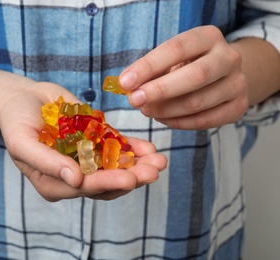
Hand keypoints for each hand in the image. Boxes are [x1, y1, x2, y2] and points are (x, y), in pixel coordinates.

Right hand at [0, 82, 166, 201]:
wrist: (23, 98)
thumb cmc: (16, 121)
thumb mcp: (22, 142)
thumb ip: (47, 163)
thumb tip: (76, 181)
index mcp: (54, 183)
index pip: (85, 188)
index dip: (108, 184)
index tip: (131, 179)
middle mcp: (73, 176)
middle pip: (106, 183)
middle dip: (132, 177)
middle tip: (155, 170)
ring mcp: (86, 160)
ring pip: (116, 169)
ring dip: (139, 165)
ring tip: (159, 160)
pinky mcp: (95, 143)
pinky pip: (116, 149)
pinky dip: (133, 148)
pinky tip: (148, 147)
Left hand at [119, 25, 248, 129]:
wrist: (224, 74)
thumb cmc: (188, 64)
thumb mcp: (172, 58)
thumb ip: (153, 70)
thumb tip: (128, 86)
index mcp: (209, 37)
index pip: (176, 49)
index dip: (148, 66)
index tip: (125, 82)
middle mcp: (228, 58)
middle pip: (195, 77)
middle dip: (159, 91)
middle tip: (134, 100)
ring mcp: (237, 83)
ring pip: (198, 102)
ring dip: (166, 110)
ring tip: (146, 110)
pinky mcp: (238, 107)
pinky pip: (204, 121)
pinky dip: (178, 122)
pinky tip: (162, 119)